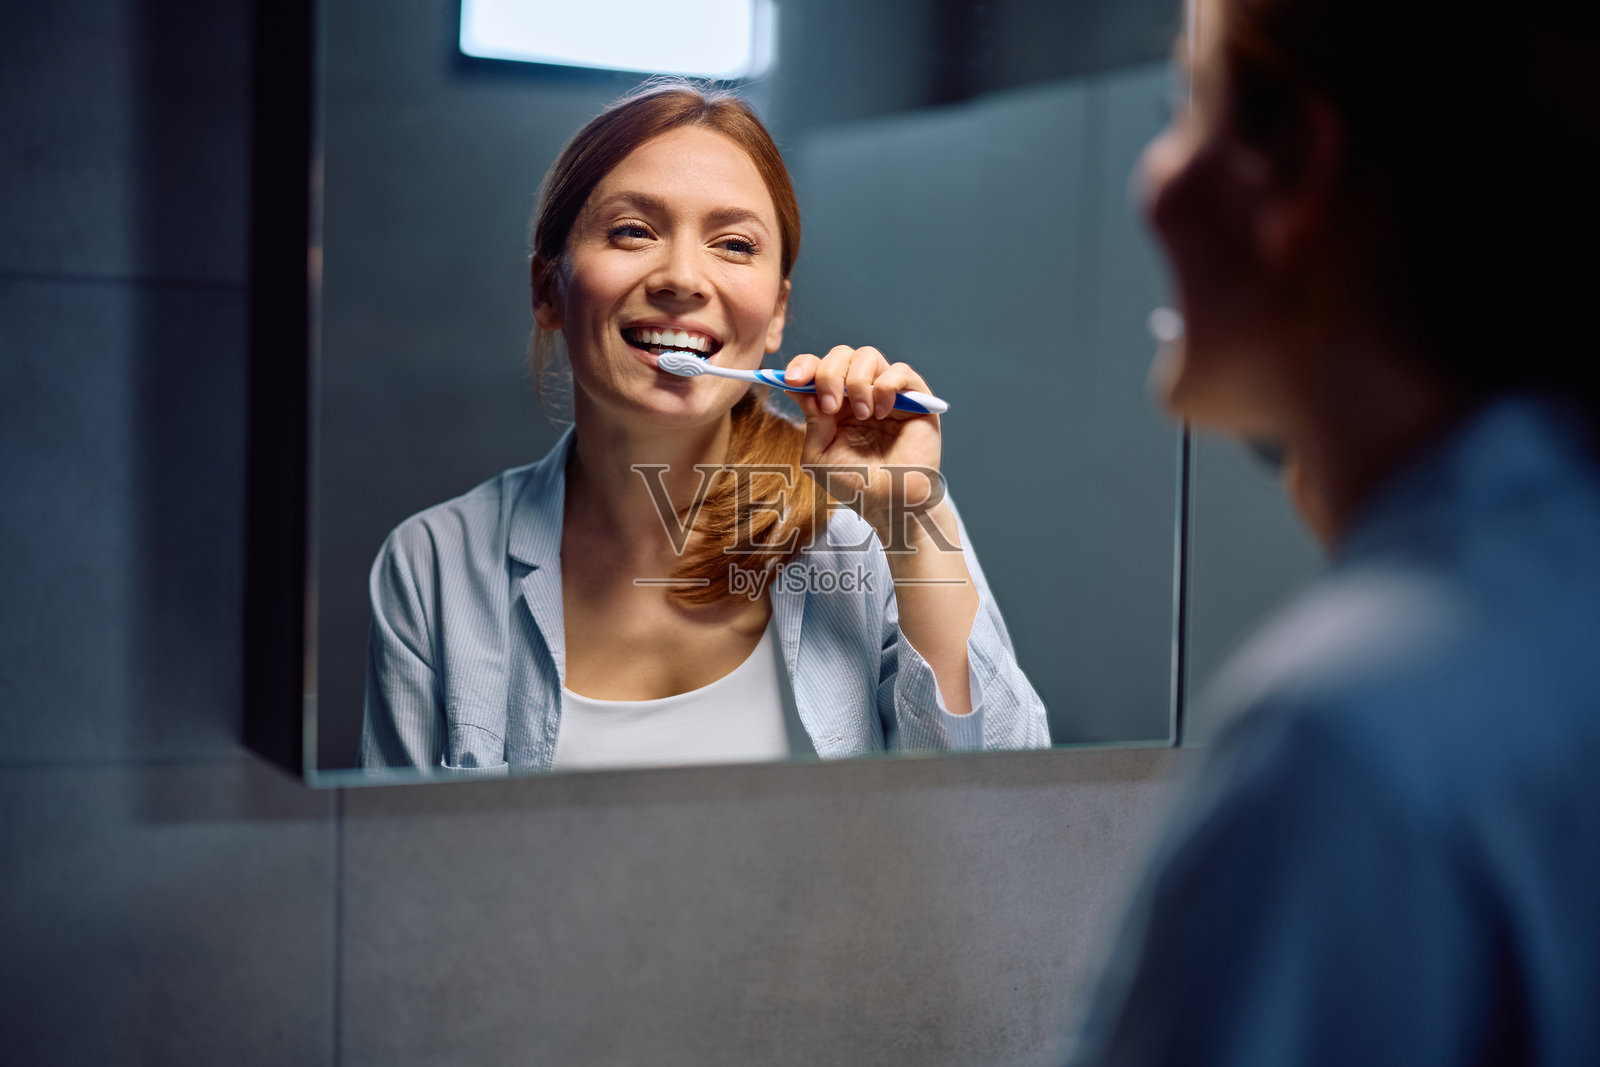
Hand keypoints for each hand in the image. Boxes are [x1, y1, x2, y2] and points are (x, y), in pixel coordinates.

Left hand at [783, 345, 941, 536]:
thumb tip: (797, 387)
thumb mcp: (819, 456)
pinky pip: (901, 372)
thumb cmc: (856, 485)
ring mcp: (888, 393)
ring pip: (869, 356)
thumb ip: (811, 422)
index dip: (803, 365)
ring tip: (863, 416)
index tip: (792, 379)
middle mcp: (861, 393)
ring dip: (858, 382)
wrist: (891, 506)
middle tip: (830, 406)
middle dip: (829, 374)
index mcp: (835, 403)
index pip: (817, 368)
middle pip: (841, 354)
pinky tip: (882, 413)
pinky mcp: (917, 399)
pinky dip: (887, 386)